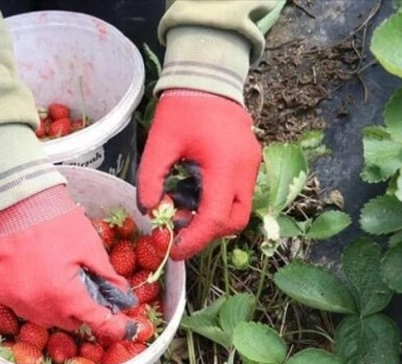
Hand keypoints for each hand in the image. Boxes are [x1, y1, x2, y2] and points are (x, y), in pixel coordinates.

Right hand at [0, 186, 138, 340]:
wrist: (14, 201)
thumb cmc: (55, 220)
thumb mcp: (89, 246)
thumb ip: (107, 276)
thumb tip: (122, 293)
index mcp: (65, 296)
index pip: (97, 321)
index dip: (115, 326)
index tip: (126, 329)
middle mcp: (37, 306)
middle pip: (68, 322)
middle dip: (79, 310)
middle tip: (83, 288)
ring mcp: (13, 300)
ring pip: (42, 316)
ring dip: (53, 304)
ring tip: (56, 279)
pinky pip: (18, 303)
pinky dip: (29, 295)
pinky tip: (33, 274)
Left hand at [137, 90, 261, 259]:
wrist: (208, 76)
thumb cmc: (182, 108)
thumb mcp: (158, 143)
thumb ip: (150, 179)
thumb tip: (150, 210)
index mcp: (224, 165)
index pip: (215, 219)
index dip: (195, 241)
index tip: (173, 251)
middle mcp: (245, 169)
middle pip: (234, 222)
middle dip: (206, 233)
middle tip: (177, 230)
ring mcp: (252, 166)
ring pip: (240, 211)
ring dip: (213, 219)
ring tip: (183, 208)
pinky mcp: (250, 161)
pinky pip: (239, 194)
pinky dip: (218, 203)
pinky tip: (194, 191)